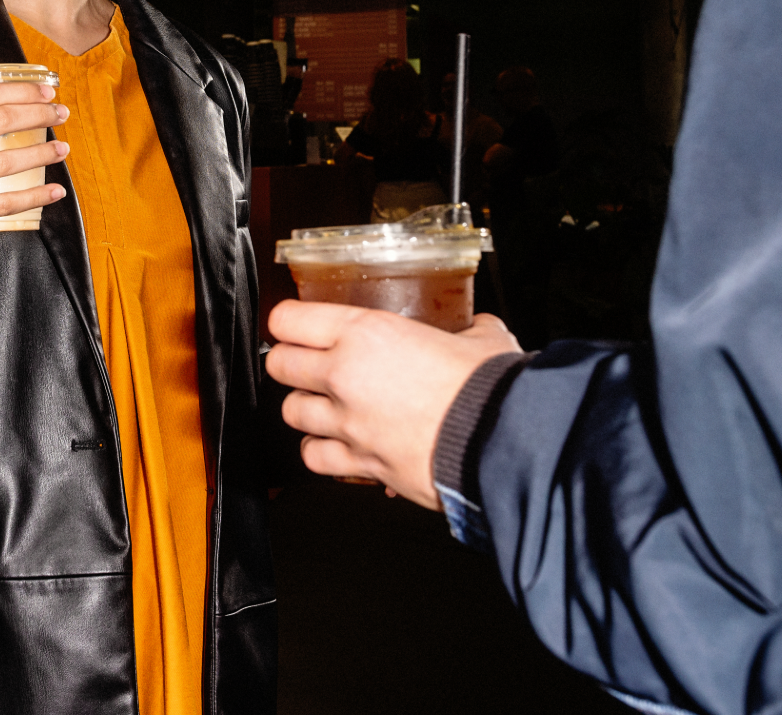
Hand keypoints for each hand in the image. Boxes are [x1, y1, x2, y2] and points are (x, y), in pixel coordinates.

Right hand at [0, 81, 68, 303]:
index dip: (19, 91)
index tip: (43, 90)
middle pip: (0, 121)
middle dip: (38, 113)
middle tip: (60, 112)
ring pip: (6, 161)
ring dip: (40, 153)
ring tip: (62, 148)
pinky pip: (0, 202)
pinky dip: (31, 196)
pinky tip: (52, 191)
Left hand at [265, 303, 520, 508]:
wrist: (501, 443)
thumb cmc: (490, 390)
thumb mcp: (481, 340)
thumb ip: (470, 330)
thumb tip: (479, 328)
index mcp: (366, 333)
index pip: (289, 319)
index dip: (288, 321)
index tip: (294, 325)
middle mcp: (346, 375)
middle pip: (280, 365)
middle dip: (290, 363)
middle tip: (306, 363)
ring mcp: (348, 423)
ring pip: (291, 412)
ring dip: (306, 408)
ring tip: (324, 405)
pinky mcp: (359, 462)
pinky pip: (314, 457)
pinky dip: (322, 452)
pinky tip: (337, 445)